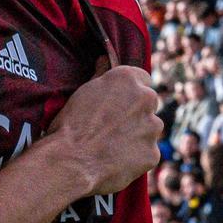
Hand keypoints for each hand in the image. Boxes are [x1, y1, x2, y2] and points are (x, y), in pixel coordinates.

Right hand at [48, 58, 162, 195]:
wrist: (70, 162)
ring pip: (150, 129)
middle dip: (136, 113)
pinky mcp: (153, 153)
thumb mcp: (82, 92)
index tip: (118, 104)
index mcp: (128, 79)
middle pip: (148, 104)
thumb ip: (101, 75)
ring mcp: (152, 127)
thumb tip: (104, 59)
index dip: (129, 93)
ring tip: (112, 147)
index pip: (143, 79)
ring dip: (138, 135)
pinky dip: (137, 158)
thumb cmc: (70, 126)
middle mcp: (146, 98)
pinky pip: (148, 153)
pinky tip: (117, 162)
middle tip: (113, 128)